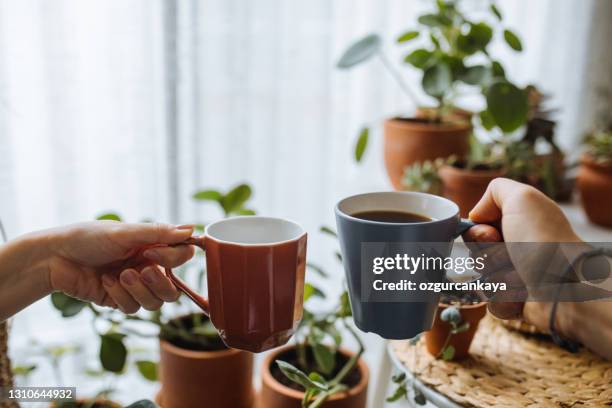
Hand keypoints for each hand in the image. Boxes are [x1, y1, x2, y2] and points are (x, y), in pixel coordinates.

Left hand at [46, 221, 194, 312]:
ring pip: (155, 303)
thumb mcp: (125, 232)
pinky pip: (132, 308)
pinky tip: (105, 281)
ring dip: (139, 290)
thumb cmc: (87, 238)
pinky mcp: (118, 300)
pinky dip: (120, 295)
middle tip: (143, 270)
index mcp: (152, 246)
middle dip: (160, 283)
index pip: (181, 257)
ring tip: (120, 276)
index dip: (174, 259)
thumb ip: (158, 233)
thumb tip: (191, 229)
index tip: (153, 251)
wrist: (54, 257)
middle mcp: (147, 267)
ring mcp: (133, 286)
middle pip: (172, 289)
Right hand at [462, 178, 580, 328]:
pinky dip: (503, 298)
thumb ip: (496, 191)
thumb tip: (477, 213)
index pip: (478, 227)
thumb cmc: (545, 240)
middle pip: (476, 252)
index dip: (478, 232)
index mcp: (519, 223)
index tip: (493, 235)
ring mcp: (516, 275)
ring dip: (496, 277)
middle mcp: (518, 247)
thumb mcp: (522, 197)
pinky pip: (491, 301)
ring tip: (521, 277)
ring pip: (482, 278)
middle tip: (509, 255)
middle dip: (486, 255)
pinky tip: (522, 295)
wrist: (567, 286)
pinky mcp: (516, 302)